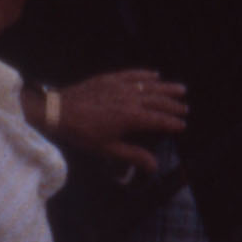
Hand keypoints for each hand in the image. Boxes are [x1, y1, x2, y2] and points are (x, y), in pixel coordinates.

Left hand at [52, 71, 187, 172]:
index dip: (173, 123)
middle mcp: (131, 99)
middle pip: (159, 101)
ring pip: (150, 86)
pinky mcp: (110, 79)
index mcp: (133, 117)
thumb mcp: (107, 149)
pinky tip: (155, 75)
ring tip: (181, 89)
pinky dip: (145, 74)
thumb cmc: (82, 133)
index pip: (160, 120)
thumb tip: (155, 167)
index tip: (182, 126)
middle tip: (185, 109)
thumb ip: (133, 155)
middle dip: (174, 106)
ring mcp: (121, 87)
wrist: (57, 111)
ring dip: (167, 88)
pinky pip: (133, 74)